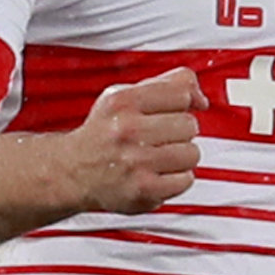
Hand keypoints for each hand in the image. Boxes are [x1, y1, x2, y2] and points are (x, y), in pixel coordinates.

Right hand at [69, 68, 207, 214]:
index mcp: (123, 101)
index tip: (172, 111)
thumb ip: (167, 84)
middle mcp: (127, 130)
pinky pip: (186, 180)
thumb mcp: (125, 94)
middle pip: (190, 124)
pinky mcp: (143, 190)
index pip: (181, 93)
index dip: (182, 103)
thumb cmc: (105, 131)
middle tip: (159, 137)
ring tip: (161, 156)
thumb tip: (201, 99)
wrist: (73, 171)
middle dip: (180, 131)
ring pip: (192, 153)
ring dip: (182, 156)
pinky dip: (178, 179)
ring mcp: (135, 162)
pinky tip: (159, 174)